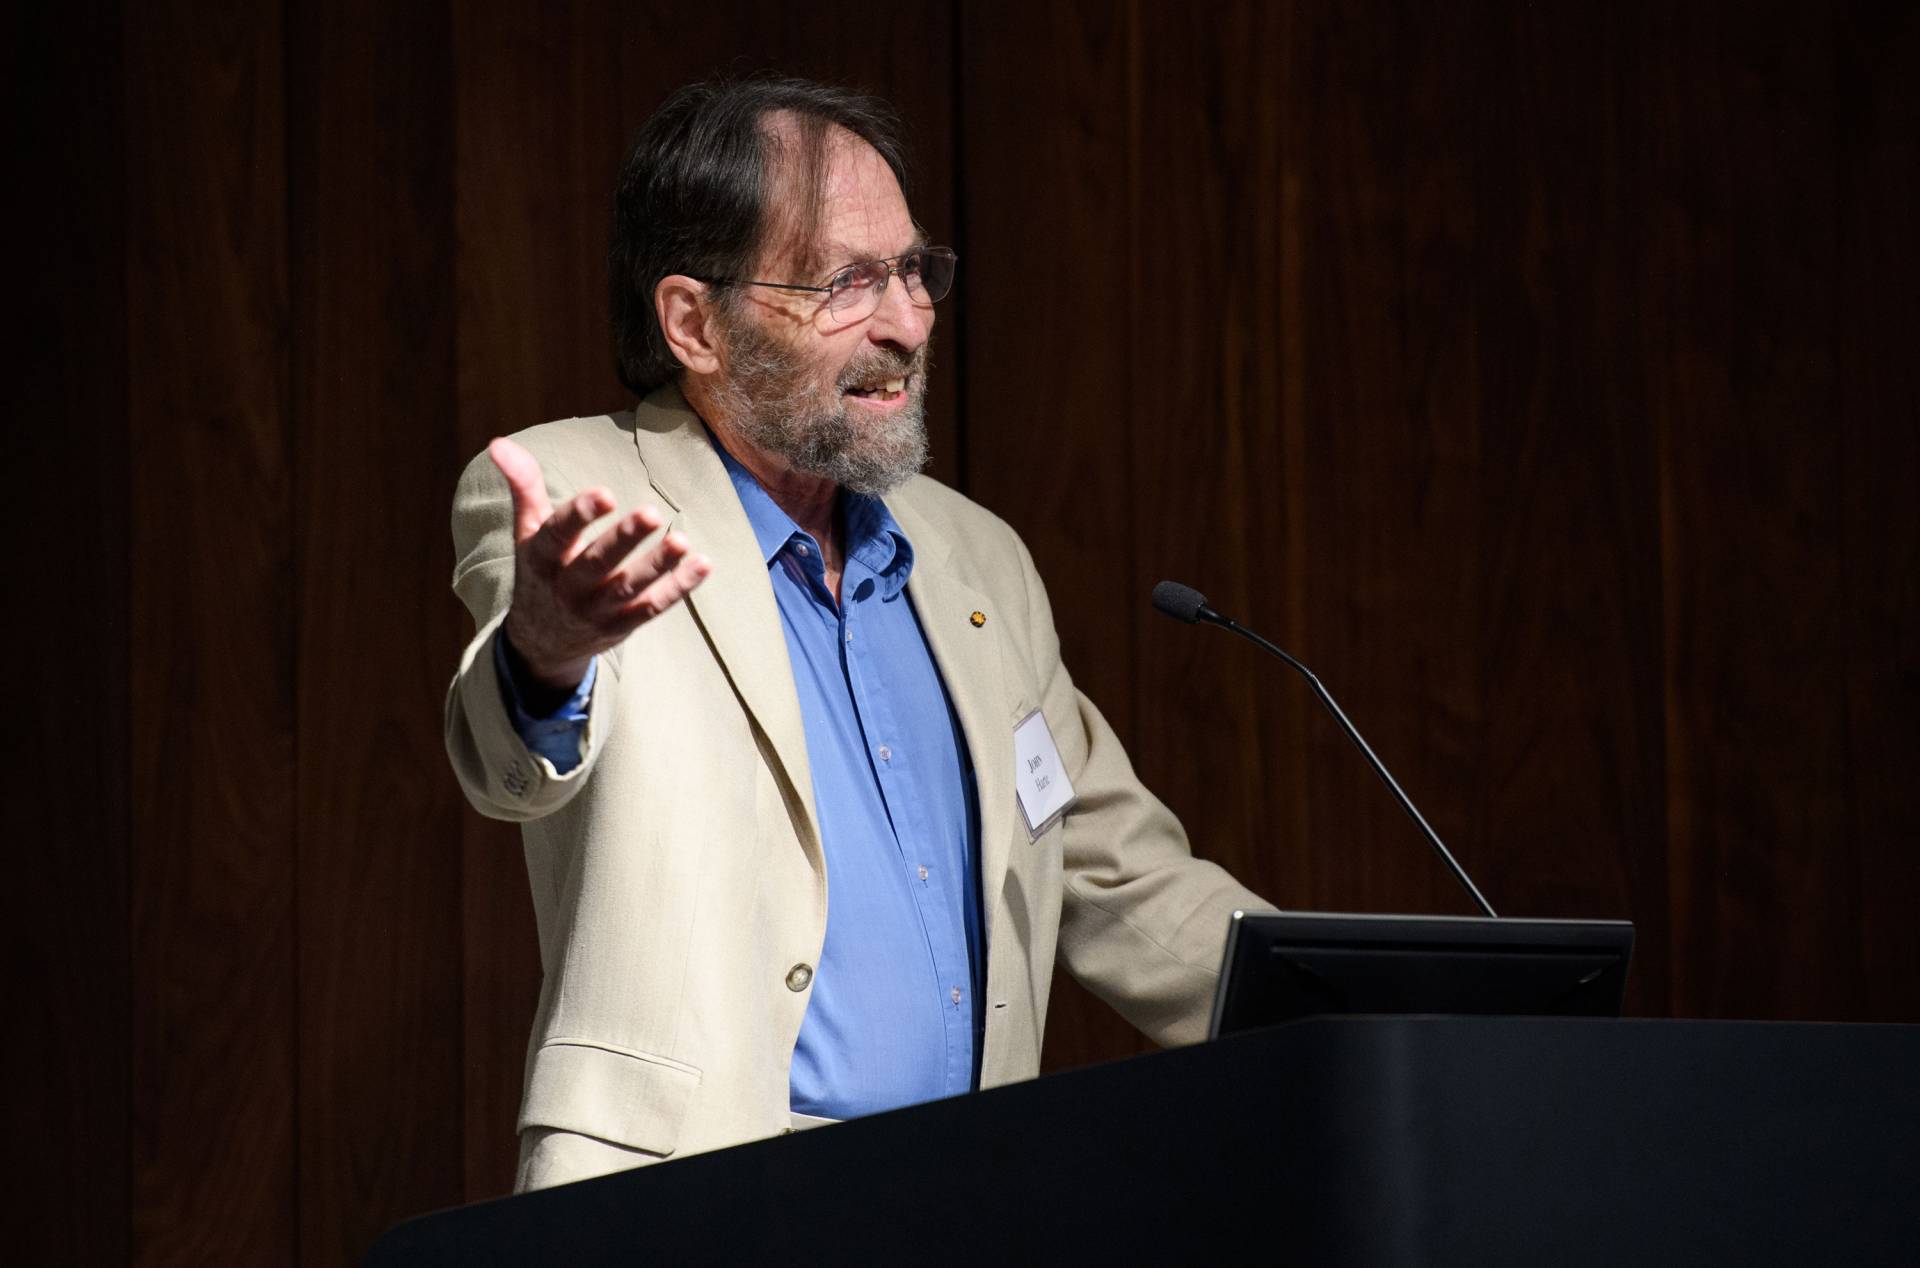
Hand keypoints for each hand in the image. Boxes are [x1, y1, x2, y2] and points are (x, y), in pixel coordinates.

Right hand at [489, 436, 710, 689]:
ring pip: (629, 588)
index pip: (557, 535)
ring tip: (683, 541)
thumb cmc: (541, 573)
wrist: (542, 643)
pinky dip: (679, 588)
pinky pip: (652, 607)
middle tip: (651, 514)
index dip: (580, 515)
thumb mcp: (527, 533)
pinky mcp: (622, 626)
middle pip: (597, 564)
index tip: (605, 493)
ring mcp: (596, 610)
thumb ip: (523, 488)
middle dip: (624, 540)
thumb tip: (499, 443)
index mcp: (541, 559)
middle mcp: (567, 588)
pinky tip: (703, 564)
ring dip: (657, 566)